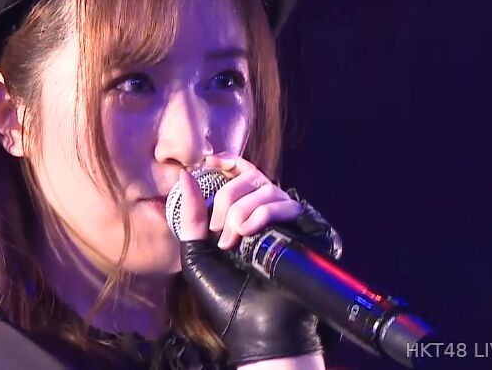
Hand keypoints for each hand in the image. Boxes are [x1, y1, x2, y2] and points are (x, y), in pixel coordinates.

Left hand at [174, 153, 322, 366]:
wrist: (257, 329)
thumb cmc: (228, 299)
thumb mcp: (197, 255)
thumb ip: (189, 218)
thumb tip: (184, 175)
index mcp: (243, 216)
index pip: (242, 174)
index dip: (228, 162)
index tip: (208, 162)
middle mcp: (268, 215)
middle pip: (251, 178)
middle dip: (226, 197)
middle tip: (216, 230)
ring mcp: (288, 222)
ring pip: (267, 189)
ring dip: (240, 211)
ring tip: (231, 241)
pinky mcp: (307, 230)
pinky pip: (285, 204)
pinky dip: (261, 214)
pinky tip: (248, 234)